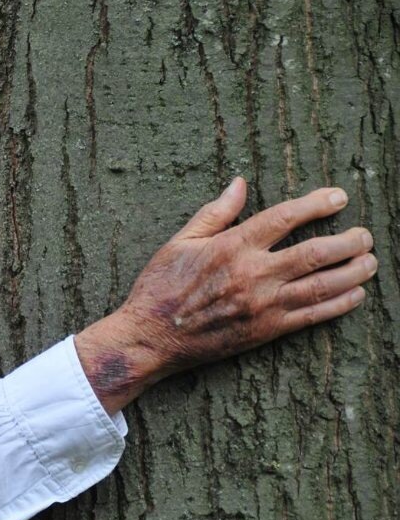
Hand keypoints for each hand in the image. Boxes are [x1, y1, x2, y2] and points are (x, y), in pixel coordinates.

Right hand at [76, 177, 375, 412]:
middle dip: (348, 241)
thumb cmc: (160, 286)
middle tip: (364, 235)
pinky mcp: (266, 330)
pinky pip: (312, 316)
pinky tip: (355, 294)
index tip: (339, 197)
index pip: (285, 218)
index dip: (316, 204)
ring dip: (352, 271)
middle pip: (315, 252)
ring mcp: (263, 304)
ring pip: (322, 285)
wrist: (150, 337)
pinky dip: (339, 304)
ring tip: (370, 261)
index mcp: (231, 246)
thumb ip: (215, 213)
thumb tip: (239, 183)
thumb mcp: (180, 242)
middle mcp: (253, 274)